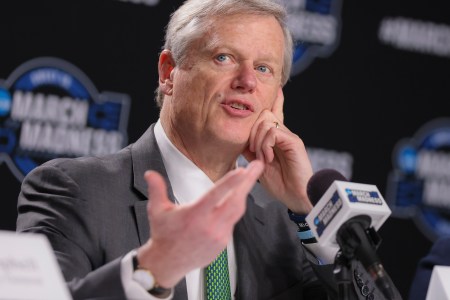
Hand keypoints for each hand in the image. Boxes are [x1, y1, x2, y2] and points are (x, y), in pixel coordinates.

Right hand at [137, 160, 264, 287]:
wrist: (167, 263)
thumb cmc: (163, 234)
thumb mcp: (156, 210)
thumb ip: (156, 189)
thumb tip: (150, 173)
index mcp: (194, 216)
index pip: (215, 195)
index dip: (230, 183)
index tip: (242, 170)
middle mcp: (209, 226)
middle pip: (235, 201)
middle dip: (248, 182)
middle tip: (257, 165)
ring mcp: (219, 236)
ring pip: (238, 211)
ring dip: (244, 192)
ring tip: (250, 176)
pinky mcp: (223, 243)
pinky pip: (233, 221)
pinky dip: (235, 208)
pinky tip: (236, 196)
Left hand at [243, 87, 312, 213]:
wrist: (297, 196)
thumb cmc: (280, 183)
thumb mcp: (259, 164)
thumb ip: (251, 150)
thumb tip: (241, 139)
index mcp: (276, 138)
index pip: (274, 113)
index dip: (274, 100)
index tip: (276, 88)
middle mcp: (283, 133)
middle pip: (262, 114)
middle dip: (251, 131)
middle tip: (254, 152)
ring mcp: (289, 136)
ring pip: (266, 121)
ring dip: (257, 140)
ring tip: (262, 158)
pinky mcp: (294, 141)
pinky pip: (273, 132)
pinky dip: (265, 144)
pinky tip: (268, 158)